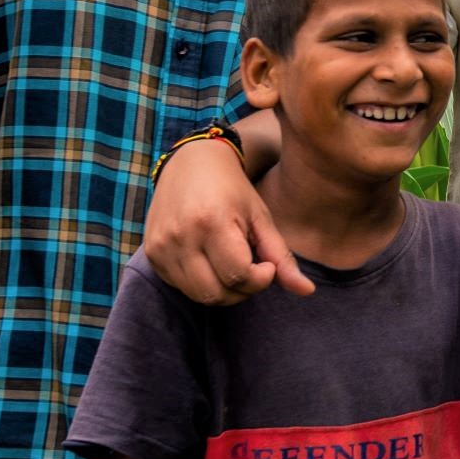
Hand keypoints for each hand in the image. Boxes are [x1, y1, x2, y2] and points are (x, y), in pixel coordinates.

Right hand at [143, 135, 311, 303]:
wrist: (192, 162)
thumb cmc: (233, 190)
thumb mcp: (261, 217)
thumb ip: (282, 257)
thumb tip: (308, 292)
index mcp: (212, 222)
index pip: (239, 276)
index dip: (261, 278)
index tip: (266, 264)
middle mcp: (181, 236)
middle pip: (216, 293)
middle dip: (242, 290)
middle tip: (252, 268)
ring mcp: (161, 246)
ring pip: (198, 295)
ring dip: (222, 290)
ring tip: (233, 265)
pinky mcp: (152, 252)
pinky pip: (180, 286)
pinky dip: (201, 282)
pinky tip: (210, 260)